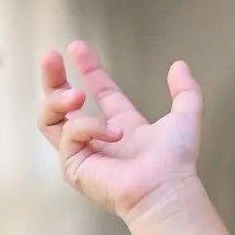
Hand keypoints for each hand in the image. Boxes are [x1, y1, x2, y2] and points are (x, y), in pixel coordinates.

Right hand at [38, 40, 202, 217]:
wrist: (165, 188)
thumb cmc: (175, 162)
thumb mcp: (184, 117)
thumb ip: (185, 90)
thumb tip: (180, 65)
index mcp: (120, 125)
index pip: (98, 92)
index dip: (88, 68)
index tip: (77, 47)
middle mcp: (96, 139)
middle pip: (60, 103)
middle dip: (52, 78)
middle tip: (51, 57)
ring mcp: (81, 153)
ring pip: (49, 119)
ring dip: (58, 99)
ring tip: (77, 95)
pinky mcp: (73, 166)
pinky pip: (69, 133)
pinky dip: (88, 127)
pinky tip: (110, 133)